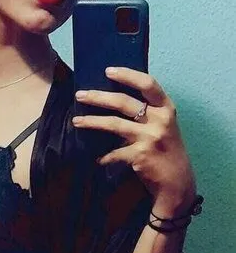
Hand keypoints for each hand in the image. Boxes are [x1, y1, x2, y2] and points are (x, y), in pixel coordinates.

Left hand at [73, 67, 197, 214]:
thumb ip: (149, 112)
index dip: (128, 75)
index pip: (148, 84)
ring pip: (114, 125)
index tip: (108, 71)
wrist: (177, 181)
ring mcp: (149, 138)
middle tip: (80, 95)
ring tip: (76, 121)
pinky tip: (97, 159)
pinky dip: (104, 157)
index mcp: (167, 108)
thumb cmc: (167, 150)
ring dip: (92, 122)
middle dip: (98, 97)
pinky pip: (114, 153)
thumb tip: (117, 97)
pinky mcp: (140, 156)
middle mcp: (159, 120)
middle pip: (124, 102)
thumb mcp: (164, 125)